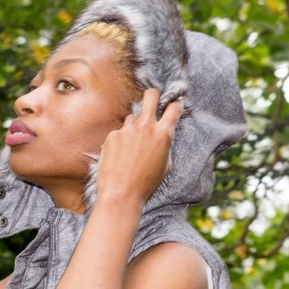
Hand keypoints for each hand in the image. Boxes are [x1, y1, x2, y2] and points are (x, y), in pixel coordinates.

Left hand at [96, 89, 182, 206]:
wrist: (121, 193)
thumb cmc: (146, 183)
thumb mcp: (164, 164)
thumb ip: (164, 143)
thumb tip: (162, 133)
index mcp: (163, 135)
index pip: (173, 109)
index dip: (175, 104)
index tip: (174, 104)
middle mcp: (146, 127)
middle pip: (151, 95)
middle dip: (153, 95)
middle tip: (153, 101)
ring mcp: (127, 129)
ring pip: (133, 117)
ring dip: (134, 126)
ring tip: (132, 148)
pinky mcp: (112, 135)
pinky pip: (119, 132)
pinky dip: (120, 142)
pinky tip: (119, 157)